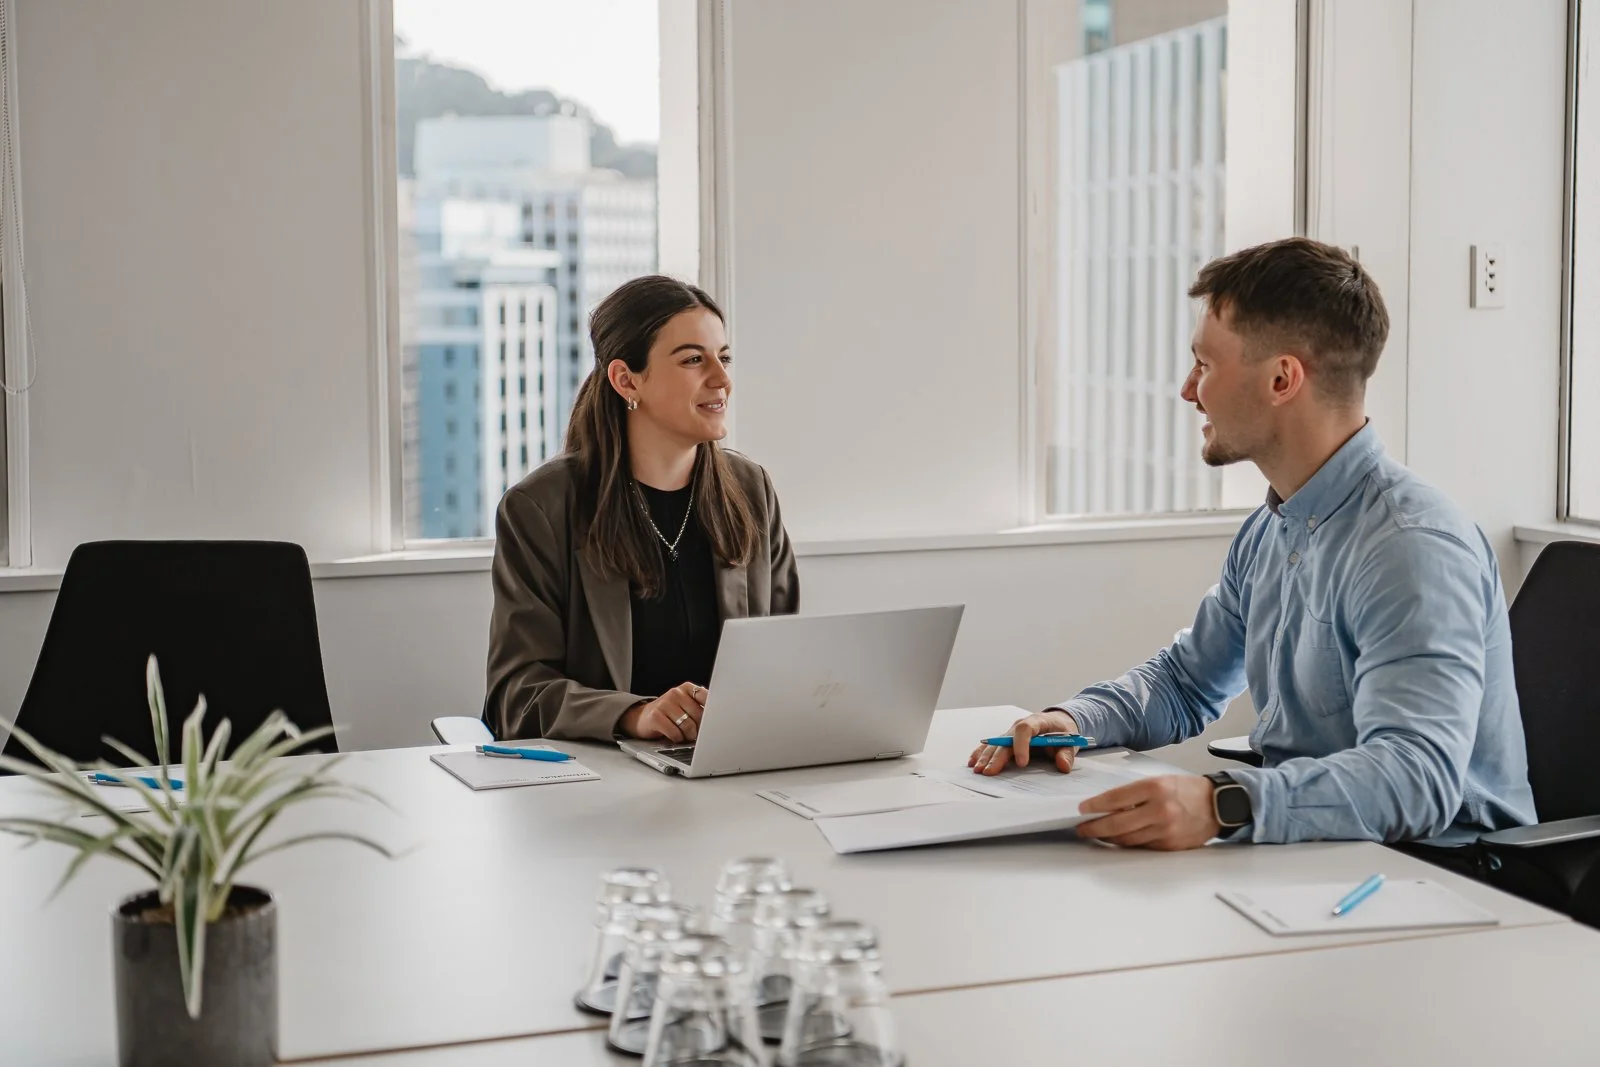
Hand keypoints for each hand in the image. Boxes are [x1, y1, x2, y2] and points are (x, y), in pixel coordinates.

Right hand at [620, 683, 707, 742]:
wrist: (643, 718)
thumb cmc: (670, 714)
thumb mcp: (686, 705)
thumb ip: (701, 707)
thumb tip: (718, 720)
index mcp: (687, 688)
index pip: (707, 698)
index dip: (713, 713)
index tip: (714, 722)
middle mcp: (676, 693)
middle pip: (699, 715)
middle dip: (700, 729)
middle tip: (697, 734)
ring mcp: (664, 703)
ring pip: (688, 725)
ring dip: (688, 735)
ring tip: (685, 735)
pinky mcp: (655, 716)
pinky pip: (674, 733)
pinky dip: (677, 739)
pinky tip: (674, 737)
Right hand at [967, 710, 1080, 776]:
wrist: (1057, 722)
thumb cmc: (1062, 731)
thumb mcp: (1070, 741)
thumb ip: (1066, 753)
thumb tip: (1063, 765)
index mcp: (1036, 722)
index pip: (1025, 729)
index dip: (1021, 745)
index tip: (1022, 763)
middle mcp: (1019, 726)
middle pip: (1005, 740)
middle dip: (997, 757)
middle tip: (990, 772)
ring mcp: (1010, 733)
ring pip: (995, 744)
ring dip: (986, 757)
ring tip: (978, 770)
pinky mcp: (1006, 740)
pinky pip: (991, 746)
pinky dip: (981, 753)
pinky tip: (972, 762)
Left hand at [1075, 775, 1220, 849]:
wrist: (1217, 805)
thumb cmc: (1187, 790)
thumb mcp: (1160, 781)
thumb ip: (1134, 793)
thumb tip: (1107, 805)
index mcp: (1155, 788)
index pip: (1115, 799)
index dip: (1095, 806)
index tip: (1082, 809)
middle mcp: (1160, 810)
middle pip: (1117, 823)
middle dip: (1094, 827)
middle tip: (1083, 828)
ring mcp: (1165, 830)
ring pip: (1127, 839)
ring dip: (1108, 837)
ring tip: (1096, 833)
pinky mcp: (1170, 845)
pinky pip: (1141, 846)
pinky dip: (1127, 843)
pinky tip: (1118, 839)